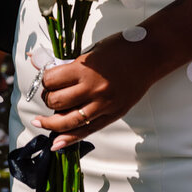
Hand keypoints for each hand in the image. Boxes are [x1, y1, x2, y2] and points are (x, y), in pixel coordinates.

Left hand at [34, 34, 156, 150]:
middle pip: (57, 102)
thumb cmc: (121, 48)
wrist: (149, 56)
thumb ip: (70, 64)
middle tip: (49, 95)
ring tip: (41, 121)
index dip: (44, 81)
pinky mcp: (113, 114)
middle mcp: (92, 89)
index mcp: (85, 69)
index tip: (46, 80)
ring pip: (68, 121)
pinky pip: (87, 130)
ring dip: (51, 123)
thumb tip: (45, 69)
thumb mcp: (91, 52)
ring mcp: (103, 104)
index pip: (52, 80)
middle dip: (47, 100)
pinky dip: (70, 138)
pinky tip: (57, 142)